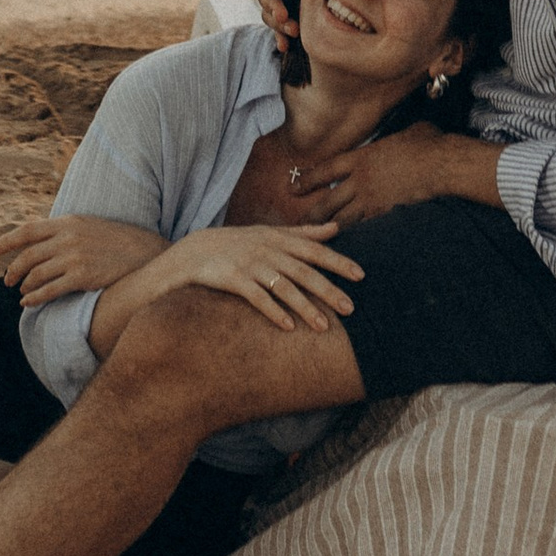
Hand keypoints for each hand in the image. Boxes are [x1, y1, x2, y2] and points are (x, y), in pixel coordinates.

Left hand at [0, 213, 166, 306]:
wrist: (143, 252)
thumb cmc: (114, 240)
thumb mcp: (87, 226)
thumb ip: (63, 232)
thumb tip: (39, 242)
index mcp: (67, 223)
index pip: (28, 230)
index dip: (7, 241)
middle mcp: (67, 238)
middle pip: (28, 255)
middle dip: (12, 269)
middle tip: (7, 280)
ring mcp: (74, 258)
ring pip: (36, 274)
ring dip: (23, 285)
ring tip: (21, 292)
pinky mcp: (82, 277)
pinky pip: (49, 290)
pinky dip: (34, 298)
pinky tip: (27, 303)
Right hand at [144, 222, 366, 332]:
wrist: (195, 252)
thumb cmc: (239, 243)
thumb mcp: (270, 234)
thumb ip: (304, 232)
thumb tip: (336, 227)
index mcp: (279, 238)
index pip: (314, 250)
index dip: (338, 262)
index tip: (360, 276)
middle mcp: (267, 250)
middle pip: (303, 271)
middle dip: (328, 290)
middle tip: (350, 309)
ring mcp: (250, 265)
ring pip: (283, 287)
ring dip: (305, 307)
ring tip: (323, 327)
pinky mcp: (233, 280)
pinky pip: (257, 297)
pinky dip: (273, 312)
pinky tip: (288, 327)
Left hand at [280, 125, 500, 227]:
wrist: (439, 163)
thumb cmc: (425, 143)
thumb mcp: (403, 132)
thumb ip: (392, 139)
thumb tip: (403, 134)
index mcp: (360, 157)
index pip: (325, 170)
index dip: (307, 180)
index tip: (292, 187)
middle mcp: (360, 180)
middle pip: (327, 201)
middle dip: (310, 214)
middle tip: (294, 224)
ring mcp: (372, 199)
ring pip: (341, 220)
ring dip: (325, 230)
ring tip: (312, 241)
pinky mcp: (385, 215)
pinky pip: (363, 229)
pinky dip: (352, 237)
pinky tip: (343, 247)